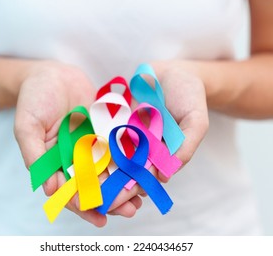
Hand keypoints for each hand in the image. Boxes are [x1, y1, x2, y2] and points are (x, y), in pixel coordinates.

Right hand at [14, 61, 142, 225]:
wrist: (52, 72)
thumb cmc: (34, 98)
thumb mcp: (27, 126)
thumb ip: (35, 156)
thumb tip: (49, 190)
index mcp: (55, 163)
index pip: (69, 190)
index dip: (84, 204)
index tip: (100, 216)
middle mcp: (75, 158)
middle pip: (94, 184)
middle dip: (111, 199)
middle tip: (129, 212)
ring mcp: (92, 145)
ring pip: (110, 169)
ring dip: (124, 184)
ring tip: (141, 197)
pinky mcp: (106, 131)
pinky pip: (119, 146)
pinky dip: (130, 158)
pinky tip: (145, 166)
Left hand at [89, 60, 208, 216]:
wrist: (174, 72)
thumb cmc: (189, 96)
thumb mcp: (196, 120)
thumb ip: (186, 146)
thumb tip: (166, 177)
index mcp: (161, 155)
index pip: (145, 178)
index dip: (131, 190)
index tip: (116, 200)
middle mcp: (142, 149)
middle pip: (124, 171)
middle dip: (109, 186)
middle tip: (92, 197)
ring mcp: (127, 134)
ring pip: (109, 156)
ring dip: (96, 170)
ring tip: (80, 181)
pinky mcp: (115, 119)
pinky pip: (102, 132)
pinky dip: (92, 144)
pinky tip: (76, 151)